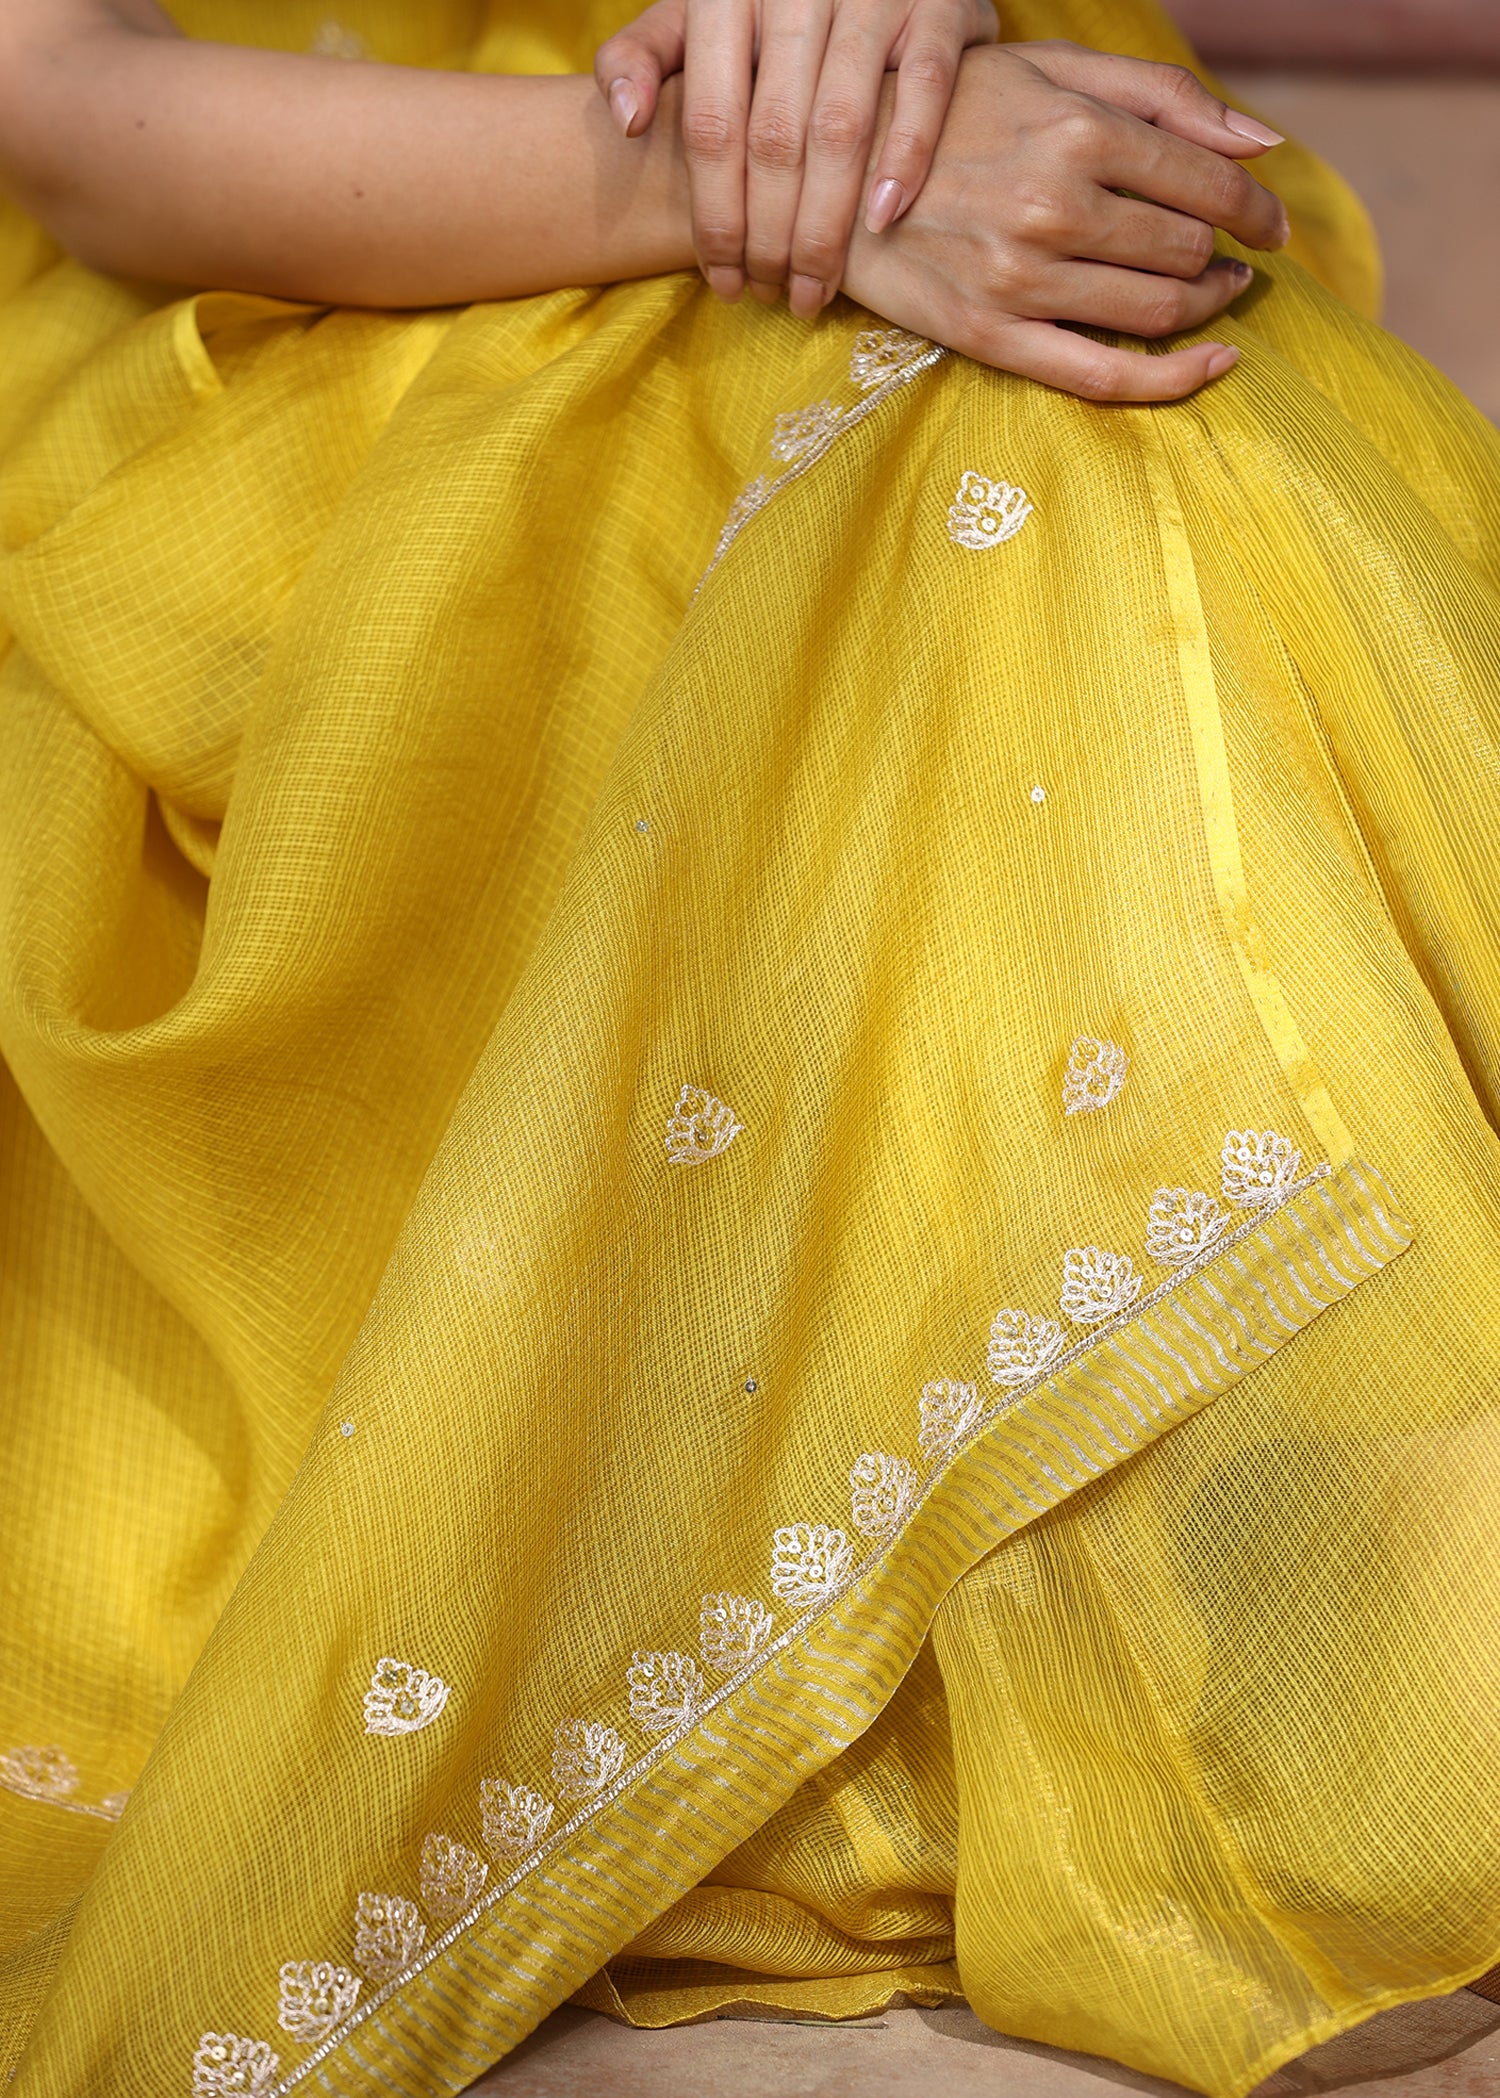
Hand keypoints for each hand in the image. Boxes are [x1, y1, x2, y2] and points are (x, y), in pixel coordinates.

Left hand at [594, 0, 998, 314]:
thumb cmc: (767, 4)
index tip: (724, 281)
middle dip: (770, 237)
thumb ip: (642, 58)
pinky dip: (904, 159)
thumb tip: (627, 122)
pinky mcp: (938, 1)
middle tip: (772, 296)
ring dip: (827, 224)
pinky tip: (881, 222)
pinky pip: (924, 90)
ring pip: (842, 128)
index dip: (716, 217)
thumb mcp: (692, 16)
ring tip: (817, 289)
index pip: (713, 128)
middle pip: (775, 140)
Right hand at [841, 41, 1289, 399]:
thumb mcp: (1050, 68)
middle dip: (1227, 255)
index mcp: (1076, 132)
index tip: (1270, 223)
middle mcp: (1055, 208)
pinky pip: (1104, 376)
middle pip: (1186, 249)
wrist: (833, 174)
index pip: (1205, 183)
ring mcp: (1023, 281)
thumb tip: (1261, 142)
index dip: (1254, 208)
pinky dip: (1173, 379)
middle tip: (1235, 259)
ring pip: (1157, 310)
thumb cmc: (950, 110)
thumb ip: (1160, 97)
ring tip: (1215, 296)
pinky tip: (1212, 366)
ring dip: (1205, 308)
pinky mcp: (993, 337)